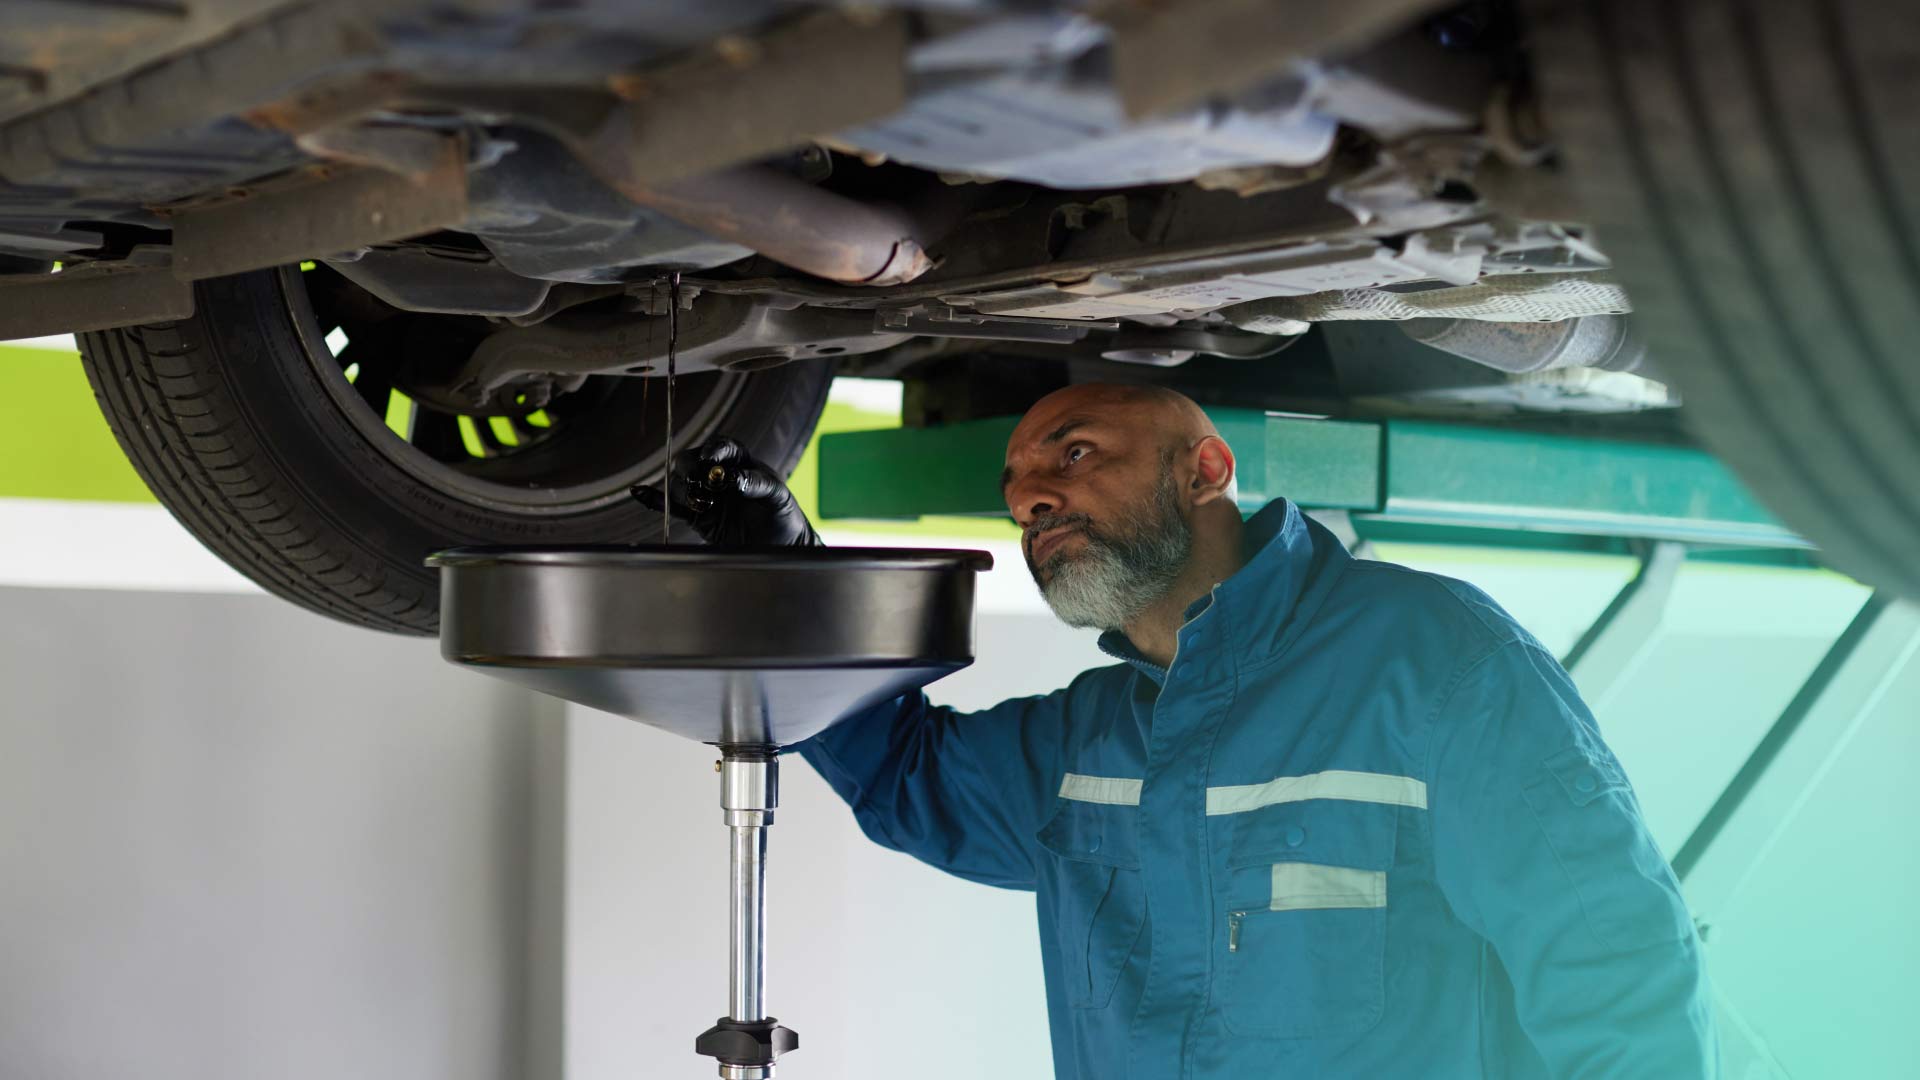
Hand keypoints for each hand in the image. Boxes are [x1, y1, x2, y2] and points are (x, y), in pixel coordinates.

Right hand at [630, 435, 820, 546]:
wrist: (781, 548)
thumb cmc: (783, 517)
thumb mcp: (777, 497)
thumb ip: (756, 483)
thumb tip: (733, 478)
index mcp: (741, 463)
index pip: (722, 447)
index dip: (714, 449)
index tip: (711, 459)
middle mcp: (719, 476)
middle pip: (692, 462)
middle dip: (691, 469)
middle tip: (700, 482)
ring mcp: (706, 496)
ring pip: (680, 484)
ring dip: (682, 490)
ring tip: (701, 504)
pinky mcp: (697, 518)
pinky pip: (672, 507)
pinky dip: (655, 500)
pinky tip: (640, 493)